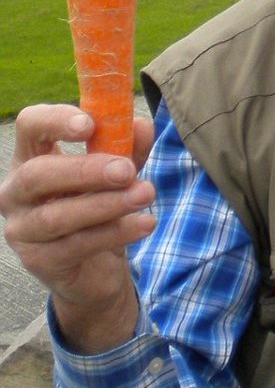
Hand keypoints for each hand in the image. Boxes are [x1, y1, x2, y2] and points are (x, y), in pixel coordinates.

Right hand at [0, 103, 155, 352]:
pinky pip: (75, 245)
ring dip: (106, 203)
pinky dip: (114, 232)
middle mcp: (15, 192)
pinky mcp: (38, 261)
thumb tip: (141, 126)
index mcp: (31, 156)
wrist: (96, 267)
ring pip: (56, 216)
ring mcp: (22, 229)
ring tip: (146, 194)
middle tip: (127, 170)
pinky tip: (144, 223)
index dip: (55, 120)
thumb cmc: (99, 206)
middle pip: (37, 175)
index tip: (90, 124)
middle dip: (85, 170)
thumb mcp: (117, 172)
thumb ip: (128, 149)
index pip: (29, 126)